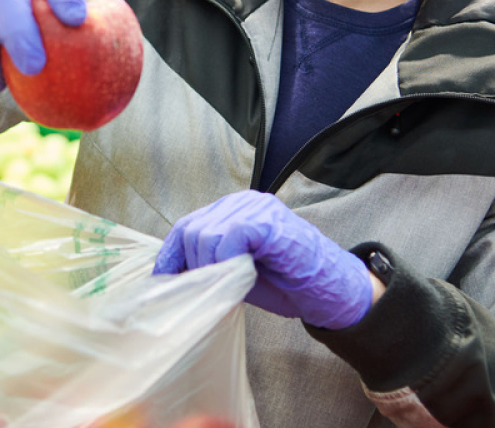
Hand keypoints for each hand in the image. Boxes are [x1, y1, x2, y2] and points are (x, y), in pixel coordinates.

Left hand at [154, 191, 373, 329]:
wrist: (331, 290)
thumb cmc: (288, 282)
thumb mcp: (238, 273)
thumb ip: (212, 266)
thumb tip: (174, 278)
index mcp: (232, 212)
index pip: (187, 226)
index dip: (171, 255)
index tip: (162, 280)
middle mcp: (241, 203)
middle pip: (191, 230)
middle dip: (192, 267)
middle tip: (208, 291)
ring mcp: (255, 208)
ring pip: (205, 235)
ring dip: (209, 268)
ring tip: (228, 286)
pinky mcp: (266, 220)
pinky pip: (229, 237)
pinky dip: (225, 261)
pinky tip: (239, 276)